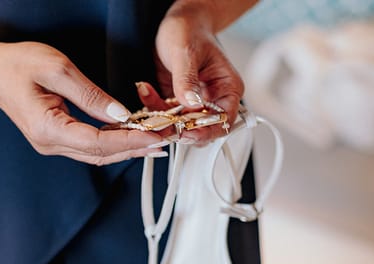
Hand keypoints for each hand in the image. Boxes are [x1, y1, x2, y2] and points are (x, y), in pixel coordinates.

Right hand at [0, 41, 164, 164]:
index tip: (157, 135)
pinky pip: (90, 148)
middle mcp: (49, 144)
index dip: (131, 140)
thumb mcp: (57, 69)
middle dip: (137, 148)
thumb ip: (91, 94)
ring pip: (97, 155)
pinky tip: (133, 138)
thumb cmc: (16, 65)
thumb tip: (121, 114)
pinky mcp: (55, 139)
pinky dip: (114, 144)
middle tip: (167, 138)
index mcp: (48, 128)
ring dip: (128, 149)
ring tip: (157, 141)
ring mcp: (51, 145)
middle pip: (101, 155)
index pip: (98, 142)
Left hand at [152, 0, 245, 143]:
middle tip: (160, 126)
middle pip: (201, 129)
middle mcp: (213, 98)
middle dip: (180, 129)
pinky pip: (165, 114)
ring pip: (181, 126)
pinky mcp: (178, 101)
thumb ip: (187, 79)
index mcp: (227, 88)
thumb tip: (191, 102)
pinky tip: (146, 91)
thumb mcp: (186, 52)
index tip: (187, 132)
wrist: (178, 22)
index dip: (206, 131)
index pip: (223, 120)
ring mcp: (194, 102)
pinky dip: (153, 107)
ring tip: (148, 111)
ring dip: (162, 121)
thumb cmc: (190, 29)